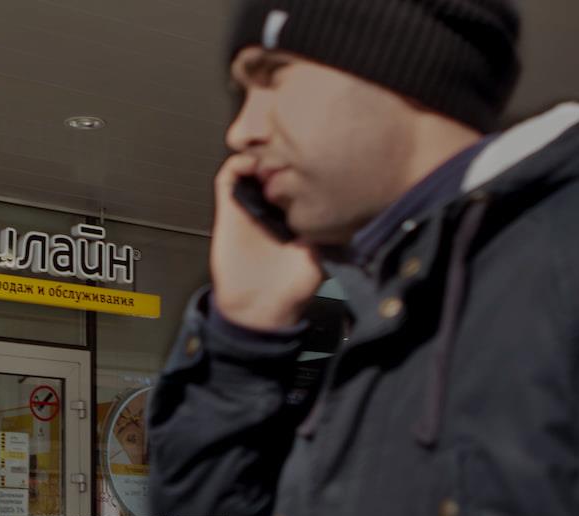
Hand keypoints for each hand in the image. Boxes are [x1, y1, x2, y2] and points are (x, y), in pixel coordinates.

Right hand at [210, 155, 323, 330]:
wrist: (259, 309)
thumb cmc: (290, 288)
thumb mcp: (324, 254)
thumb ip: (332, 231)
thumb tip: (351, 209)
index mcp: (294, 213)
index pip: (299, 177)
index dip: (305, 161)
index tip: (315, 151)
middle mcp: (272, 206)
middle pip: (275, 165)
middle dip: (283, 150)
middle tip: (292, 143)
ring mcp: (250, 205)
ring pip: (251, 165)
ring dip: (260, 152)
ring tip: (271, 148)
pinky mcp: (229, 209)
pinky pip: (228, 178)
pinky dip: (238, 164)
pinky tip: (252, 163)